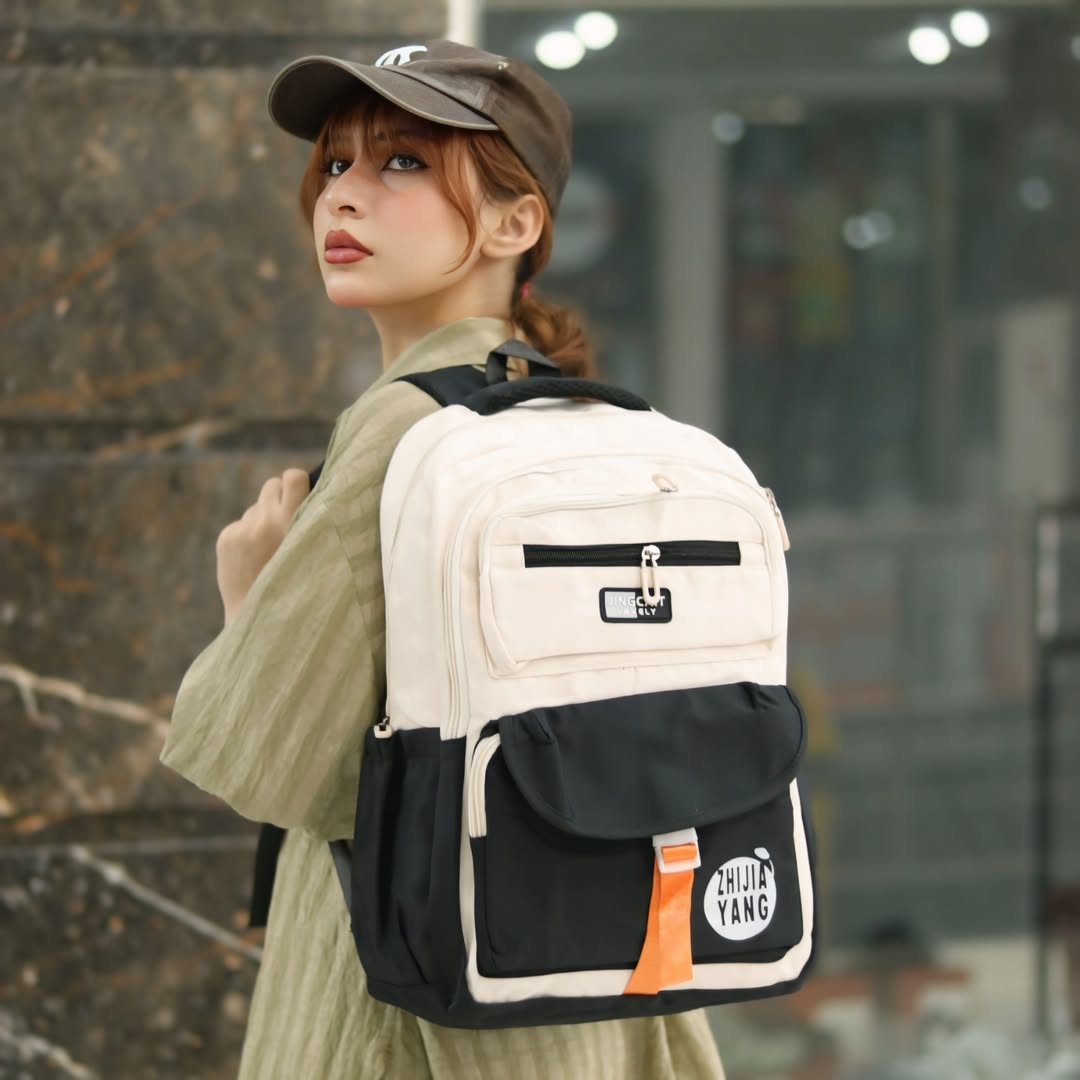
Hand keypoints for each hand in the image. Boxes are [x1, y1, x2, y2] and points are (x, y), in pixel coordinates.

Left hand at [216, 468, 309, 625]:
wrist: (259, 621)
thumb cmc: (299, 590)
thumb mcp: (316, 555)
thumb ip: (314, 525)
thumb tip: (315, 496)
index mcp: (290, 523)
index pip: (293, 476)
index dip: (299, 485)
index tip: (304, 498)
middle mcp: (263, 522)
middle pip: (272, 485)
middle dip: (280, 498)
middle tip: (288, 521)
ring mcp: (241, 530)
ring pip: (257, 507)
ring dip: (264, 520)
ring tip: (272, 550)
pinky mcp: (225, 538)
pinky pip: (242, 523)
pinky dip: (249, 536)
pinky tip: (255, 560)